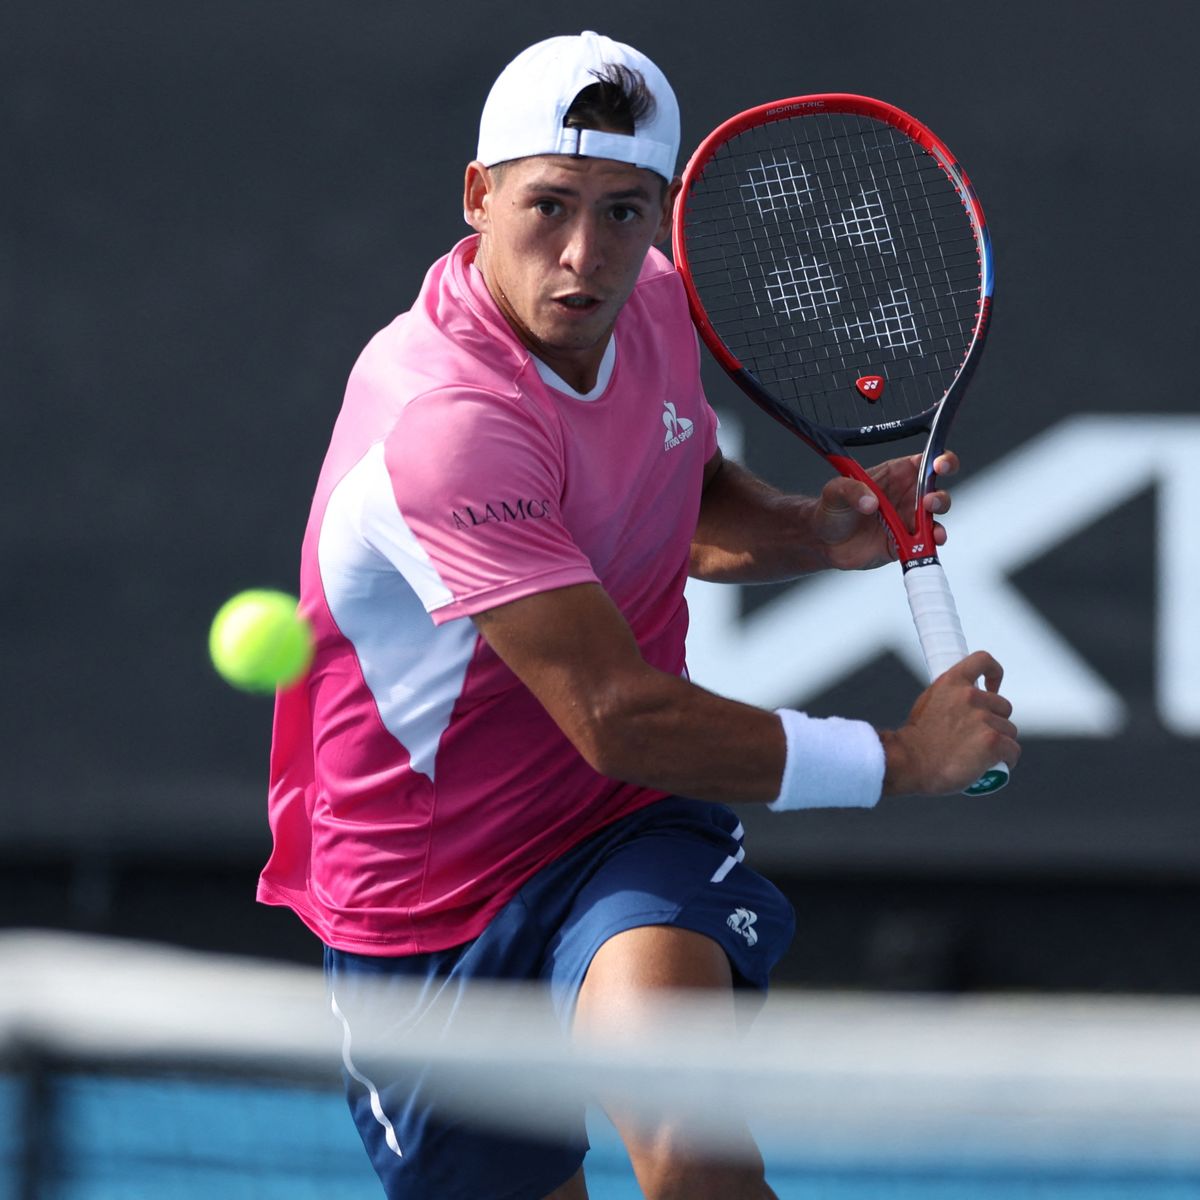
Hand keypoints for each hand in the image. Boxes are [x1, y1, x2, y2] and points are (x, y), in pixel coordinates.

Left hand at [814, 451, 957, 570]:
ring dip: (937, 522)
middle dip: (940, 495)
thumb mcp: (835, 491)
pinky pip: (926, 542)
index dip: (940, 459)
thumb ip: (851, 490)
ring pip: (935, 518)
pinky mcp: (906, 541)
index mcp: (896, 474)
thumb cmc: (832, 508)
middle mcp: (907, 495)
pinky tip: (929, 543)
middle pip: (937, 489)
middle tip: (928, 502)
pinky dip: (931, 543)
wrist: (824, 542)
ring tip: (929, 528)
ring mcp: (908, 519)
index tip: (938, 465)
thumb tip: (871, 502)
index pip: (925, 461)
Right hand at [879, 650, 1019, 795]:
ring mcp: (982, 719)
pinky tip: (997, 764)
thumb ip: (950, 696)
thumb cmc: (916, 740)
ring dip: (1000, 742)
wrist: (910, 763)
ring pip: (1008, 730)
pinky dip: (1007, 758)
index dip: (994, 673)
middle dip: (996, 721)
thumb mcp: (928, 703)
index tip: (993, 688)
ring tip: (982, 754)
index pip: (982, 660)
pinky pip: (1012, 749)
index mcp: (952, 682)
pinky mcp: (992, 742)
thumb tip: (966, 702)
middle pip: (1003, 706)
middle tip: (979, 737)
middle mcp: (970, 696)